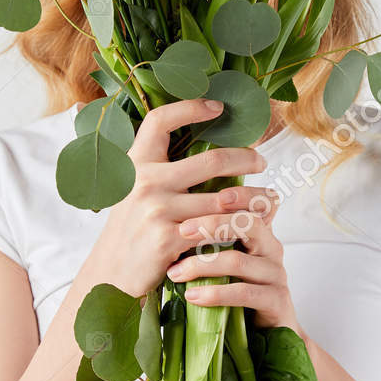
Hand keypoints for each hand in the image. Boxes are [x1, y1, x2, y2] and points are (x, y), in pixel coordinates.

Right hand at [81, 98, 269, 299]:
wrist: (112, 273)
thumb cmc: (132, 229)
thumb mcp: (135, 191)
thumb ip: (161, 170)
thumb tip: (209, 151)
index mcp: (136, 162)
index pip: (160, 120)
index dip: (190, 107)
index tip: (218, 107)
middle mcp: (146, 180)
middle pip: (211, 159)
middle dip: (246, 159)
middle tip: (261, 162)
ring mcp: (157, 209)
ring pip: (223, 199)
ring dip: (254, 199)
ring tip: (269, 200)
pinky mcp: (169, 238)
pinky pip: (217, 229)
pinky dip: (239, 228)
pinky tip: (251, 227)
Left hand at [165, 185, 302, 334]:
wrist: (263, 335)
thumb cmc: (235, 292)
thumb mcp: (222, 260)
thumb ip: (206, 237)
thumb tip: (166, 213)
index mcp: (260, 233)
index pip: (257, 202)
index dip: (240, 193)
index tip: (208, 193)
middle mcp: (272, 249)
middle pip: (250, 223)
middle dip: (213, 224)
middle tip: (181, 230)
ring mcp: (276, 275)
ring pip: (240, 260)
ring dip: (203, 265)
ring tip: (175, 273)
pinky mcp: (276, 302)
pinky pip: (245, 293)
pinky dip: (215, 293)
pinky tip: (193, 297)